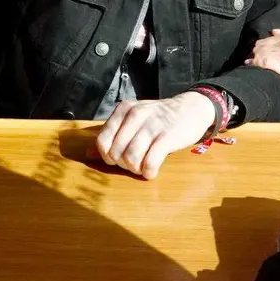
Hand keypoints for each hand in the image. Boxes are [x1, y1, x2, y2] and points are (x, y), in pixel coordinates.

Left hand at [95, 92, 215, 179]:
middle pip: (116, 153)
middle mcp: (135, 115)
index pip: (102, 141)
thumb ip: (112, 135)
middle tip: (135, 163)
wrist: (191, 108)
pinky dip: (149, 172)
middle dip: (123, 164)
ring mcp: (151, 125)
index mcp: (123, 110)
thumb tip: (88, 155)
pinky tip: (152, 171)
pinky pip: (150, 162)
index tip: (119, 158)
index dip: (108, 156)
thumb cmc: (159, 118)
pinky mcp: (167, 137)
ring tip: (143, 167)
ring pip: (131, 158)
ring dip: (135, 169)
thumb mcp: (133, 121)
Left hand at [247, 28, 279, 101]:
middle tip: (254, 56)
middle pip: (262, 43)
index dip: (264, 43)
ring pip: (260, 52)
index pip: (270, 36)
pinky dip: (254, 63)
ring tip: (252, 61)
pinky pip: (260, 61)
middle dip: (257, 50)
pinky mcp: (276, 65)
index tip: (261, 48)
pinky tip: (251, 65)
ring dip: (254, 56)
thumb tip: (274, 31)